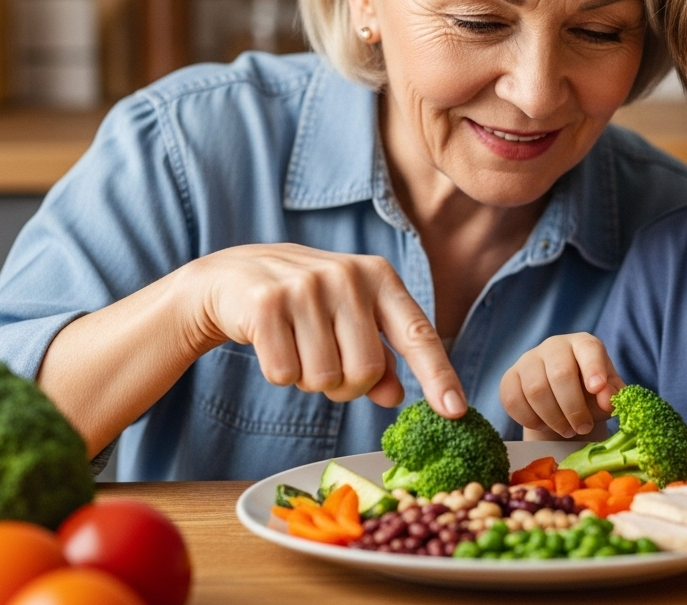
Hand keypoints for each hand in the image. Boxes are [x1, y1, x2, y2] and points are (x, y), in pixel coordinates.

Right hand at [185, 243, 464, 416]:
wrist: (231, 277)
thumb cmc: (303, 304)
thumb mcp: (348, 319)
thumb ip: (379, 358)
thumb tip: (395, 396)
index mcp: (379, 277)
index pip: (418, 334)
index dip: (438, 376)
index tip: (456, 410)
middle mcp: (348, 276)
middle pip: (367, 371)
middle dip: (346, 385)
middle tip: (325, 363)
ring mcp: (306, 286)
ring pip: (324, 378)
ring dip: (308, 378)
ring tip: (296, 346)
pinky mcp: (266, 303)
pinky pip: (284, 373)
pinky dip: (278, 372)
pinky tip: (271, 343)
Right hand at [500, 333, 624, 438]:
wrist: (561, 404)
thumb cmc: (590, 395)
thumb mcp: (607, 395)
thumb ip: (611, 396)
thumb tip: (605, 400)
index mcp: (583, 344)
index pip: (588, 349)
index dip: (593, 368)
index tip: (597, 389)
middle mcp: (554, 346)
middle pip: (560, 374)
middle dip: (573, 407)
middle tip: (582, 428)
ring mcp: (528, 360)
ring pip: (535, 390)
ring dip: (553, 418)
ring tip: (567, 430)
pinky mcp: (509, 377)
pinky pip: (513, 400)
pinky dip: (530, 419)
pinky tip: (544, 425)